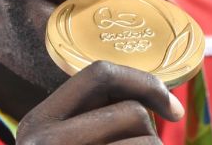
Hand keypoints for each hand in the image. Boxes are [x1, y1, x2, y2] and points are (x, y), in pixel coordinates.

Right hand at [16, 61, 184, 144]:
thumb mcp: (67, 142)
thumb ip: (93, 118)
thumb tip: (154, 93)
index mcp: (37, 120)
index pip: (98, 74)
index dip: (144, 82)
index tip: (173, 107)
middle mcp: (42, 141)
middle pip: (131, 112)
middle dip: (151, 131)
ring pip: (148, 141)